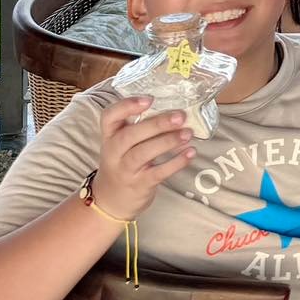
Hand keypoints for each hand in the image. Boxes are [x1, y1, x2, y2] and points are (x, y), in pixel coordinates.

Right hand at [93, 98, 195, 219]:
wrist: (111, 200)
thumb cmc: (123, 161)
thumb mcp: (122, 143)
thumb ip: (141, 126)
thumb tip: (176, 108)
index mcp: (110, 135)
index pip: (109, 116)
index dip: (127, 106)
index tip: (149, 99)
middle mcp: (114, 151)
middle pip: (130, 135)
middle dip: (156, 124)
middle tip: (180, 116)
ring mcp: (125, 170)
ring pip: (143, 153)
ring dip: (167, 142)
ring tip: (188, 133)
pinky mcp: (140, 184)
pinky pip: (158, 173)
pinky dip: (176, 162)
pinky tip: (190, 152)